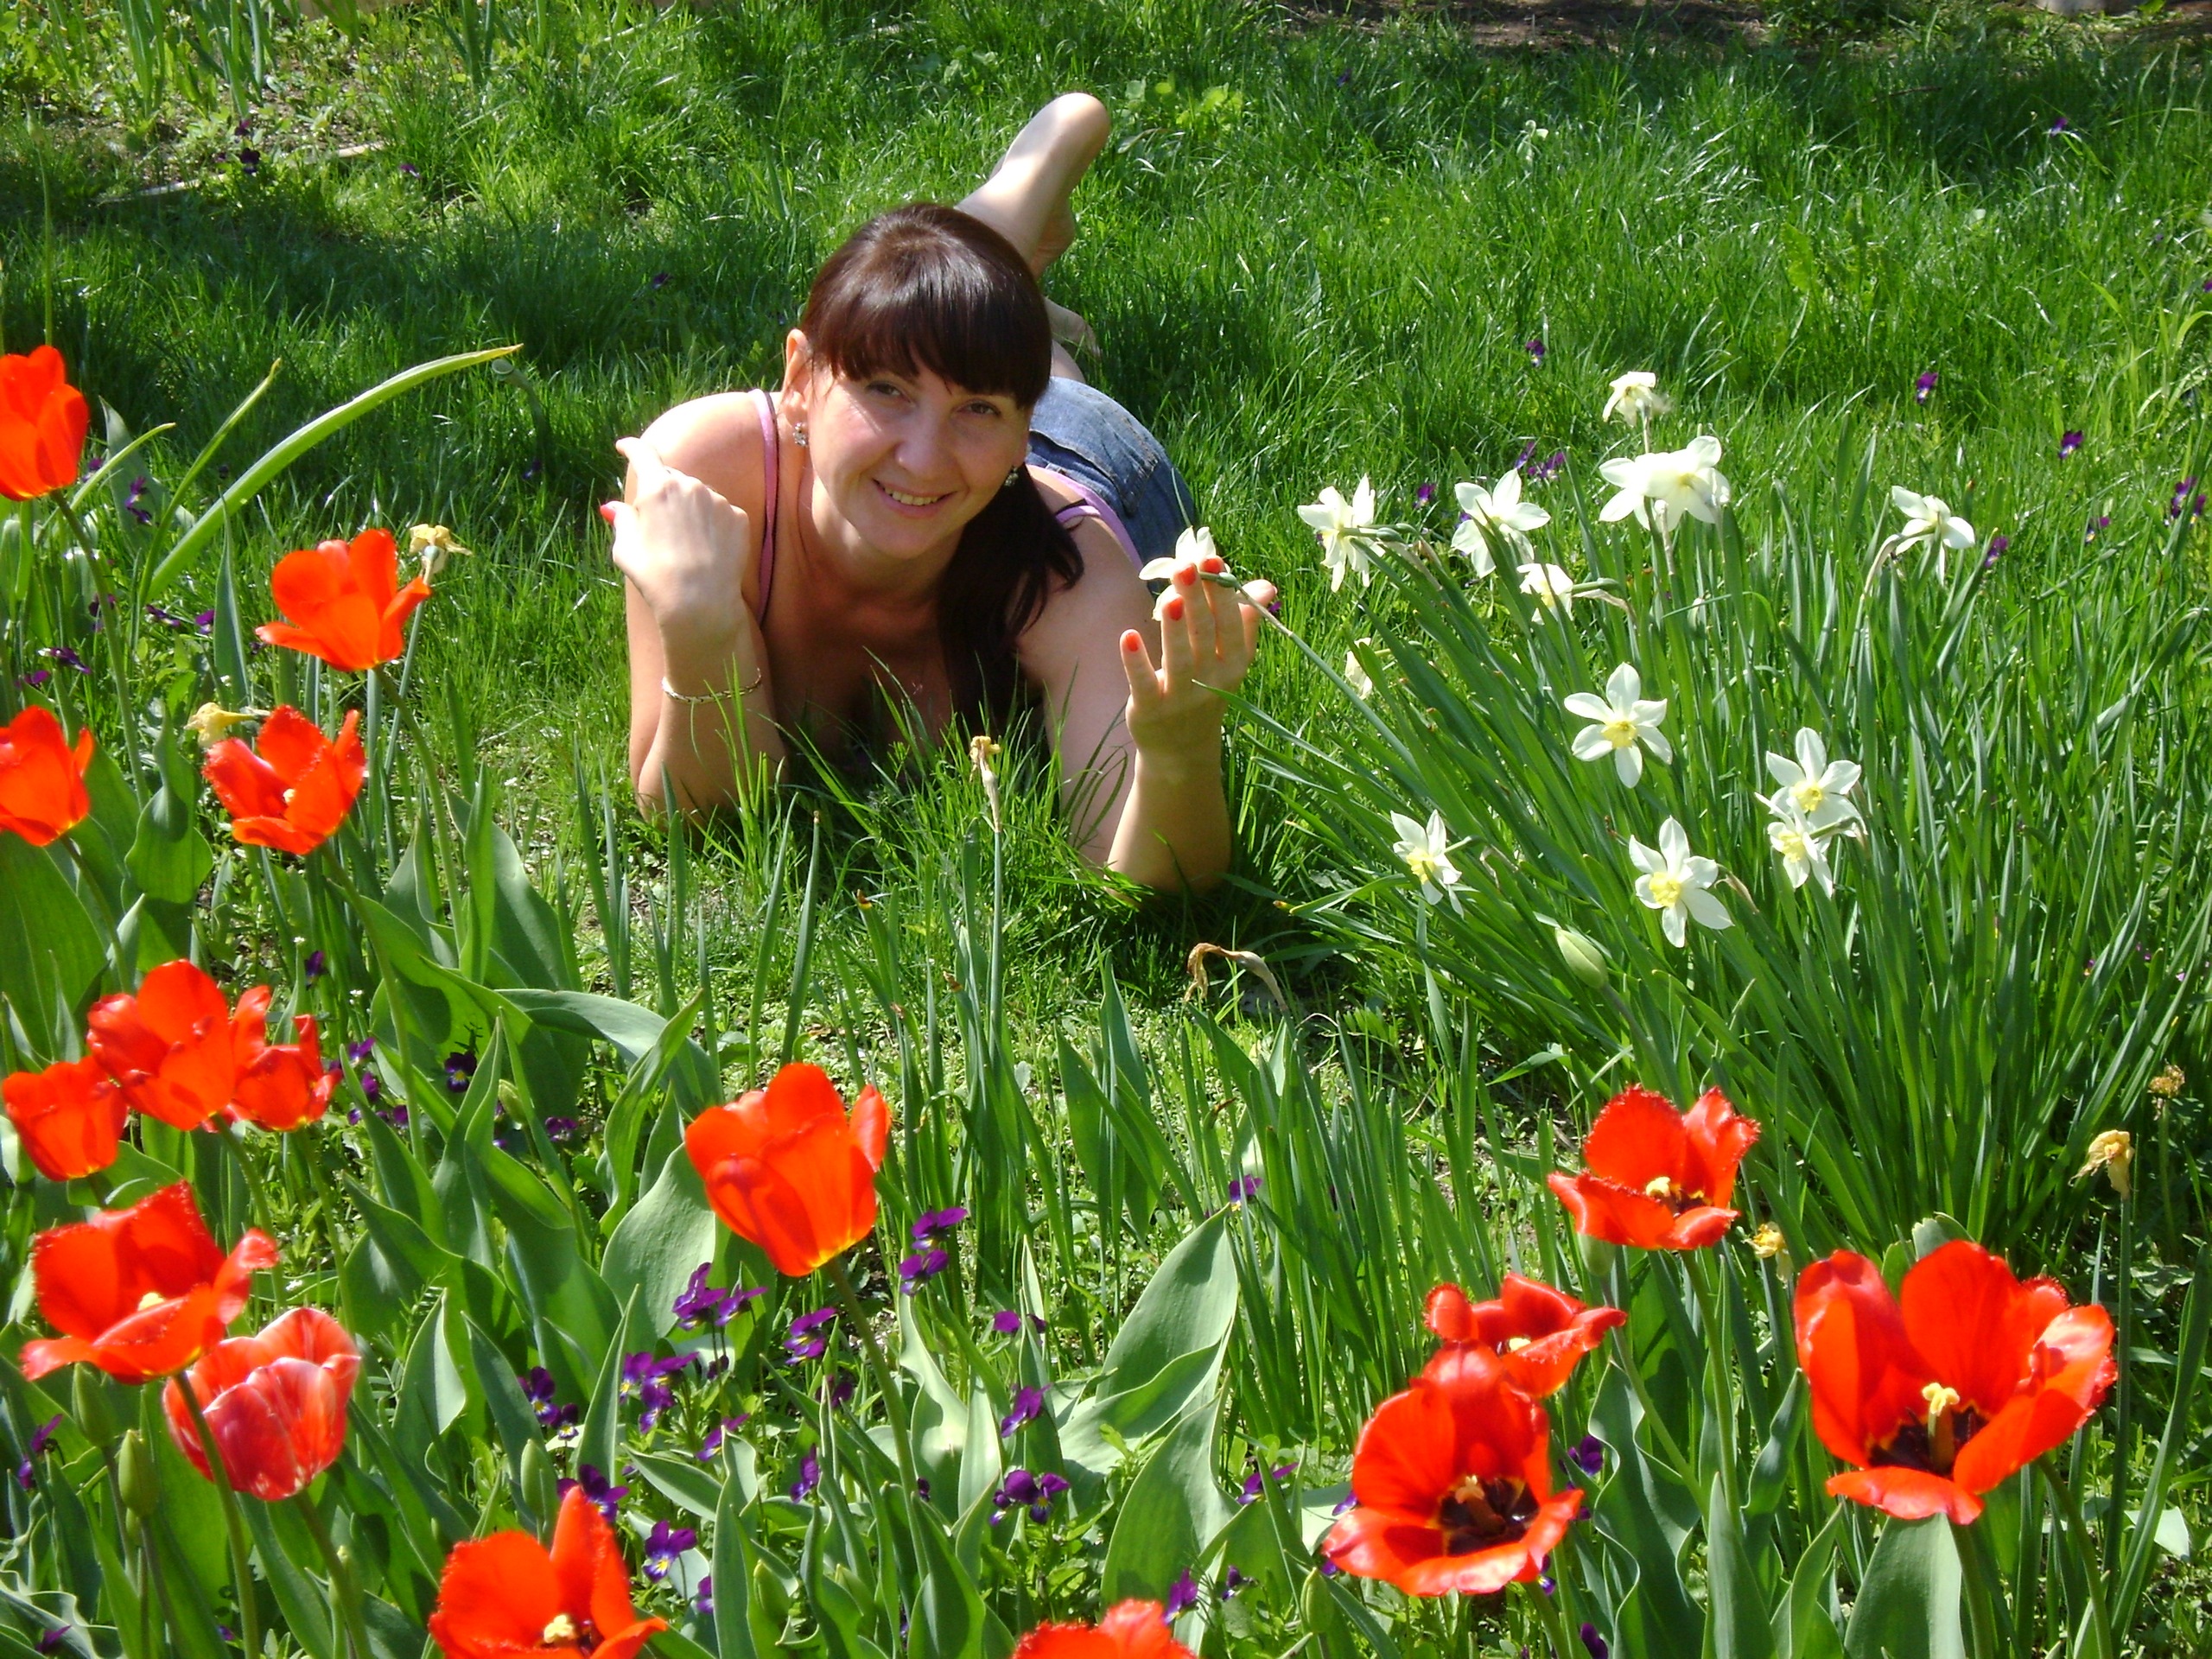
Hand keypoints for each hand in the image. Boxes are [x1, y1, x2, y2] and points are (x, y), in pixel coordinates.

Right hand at [604, 436, 751, 655]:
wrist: (700, 602)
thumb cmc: (655, 575)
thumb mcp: (625, 547)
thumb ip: (622, 518)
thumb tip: (615, 507)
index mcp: (658, 487)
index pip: (643, 455)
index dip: (632, 448)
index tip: (625, 447)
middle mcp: (691, 486)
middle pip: (672, 478)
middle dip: (662, 490)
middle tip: (656, 518)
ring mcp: (719, 500)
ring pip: (698, 496)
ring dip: (689, 508)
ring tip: (684, 542)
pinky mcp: (739, 518)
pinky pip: (720, 513)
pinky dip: (711, 523)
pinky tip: (705, 547)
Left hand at [1119, 553, 1274, 767]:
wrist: (1182, 750)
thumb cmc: (1206, 691)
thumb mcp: (1229, 661)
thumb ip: (1243, 622)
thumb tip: (1267, 584)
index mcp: (1234, 664)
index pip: (1231, 623)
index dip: (1221, 592)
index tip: (1211, 559)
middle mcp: (1212, 681)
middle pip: (1205, 635)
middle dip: (1196, 600)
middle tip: (1185, 566)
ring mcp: (1181, 697)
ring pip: (1179, 657)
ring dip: (1174, 628)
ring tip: (1168, 597)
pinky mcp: (1151, 709)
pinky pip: (1143, 682)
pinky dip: (1136, 660)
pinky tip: (1129, 635)